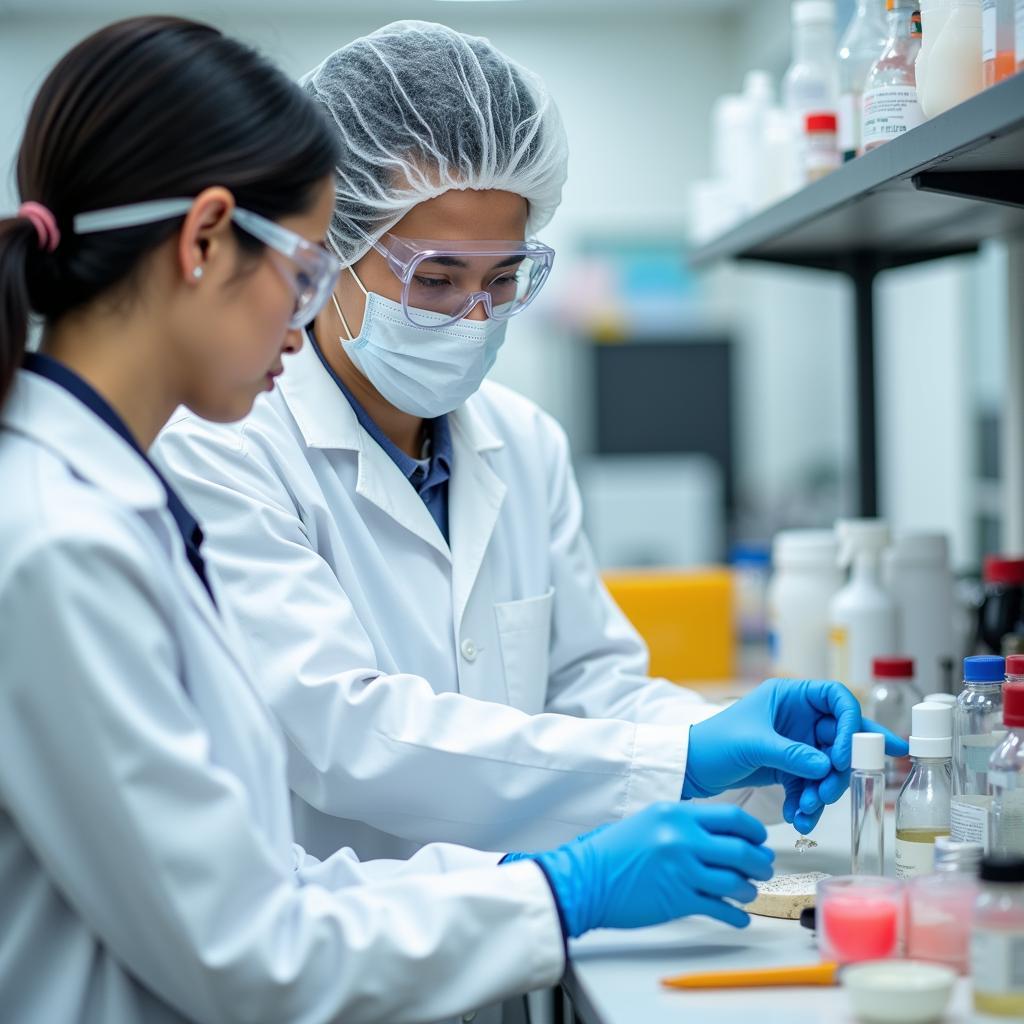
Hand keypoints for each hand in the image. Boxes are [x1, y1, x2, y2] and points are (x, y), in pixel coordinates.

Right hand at [529, 803, 773, 937]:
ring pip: (736, 882)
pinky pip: (721, 909)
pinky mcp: (678, 900)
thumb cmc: (612, 851)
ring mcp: (682, 870)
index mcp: (676, 814)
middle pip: (742, 850)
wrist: (584, 880)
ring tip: (747, 892)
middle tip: (763, 868)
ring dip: (748, 890)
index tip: (760, 840)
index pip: (732, 819)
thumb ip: (683, 824)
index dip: (754, 832)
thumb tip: (720, 837)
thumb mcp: (649, 821)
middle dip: (760, 862)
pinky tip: (738, 917)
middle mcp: (683, 838)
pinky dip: (736, 916)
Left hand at [682, 679, 907, 833]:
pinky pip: (811, 786)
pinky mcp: (790, 769)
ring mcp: (797, 744)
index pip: (837, 699)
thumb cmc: (713, 742)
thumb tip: (827, 767)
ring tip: (807, 809)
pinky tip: (799, 818)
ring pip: (828, 767)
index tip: (841, 757)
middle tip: (833, 791)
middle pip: (840, 738)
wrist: (691, 769)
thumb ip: (791, 754)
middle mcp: (799, 716)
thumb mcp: (752, 744)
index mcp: (790, 696)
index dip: (850, 725)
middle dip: (841, 768)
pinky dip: (808, 803)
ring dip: (823, 791)